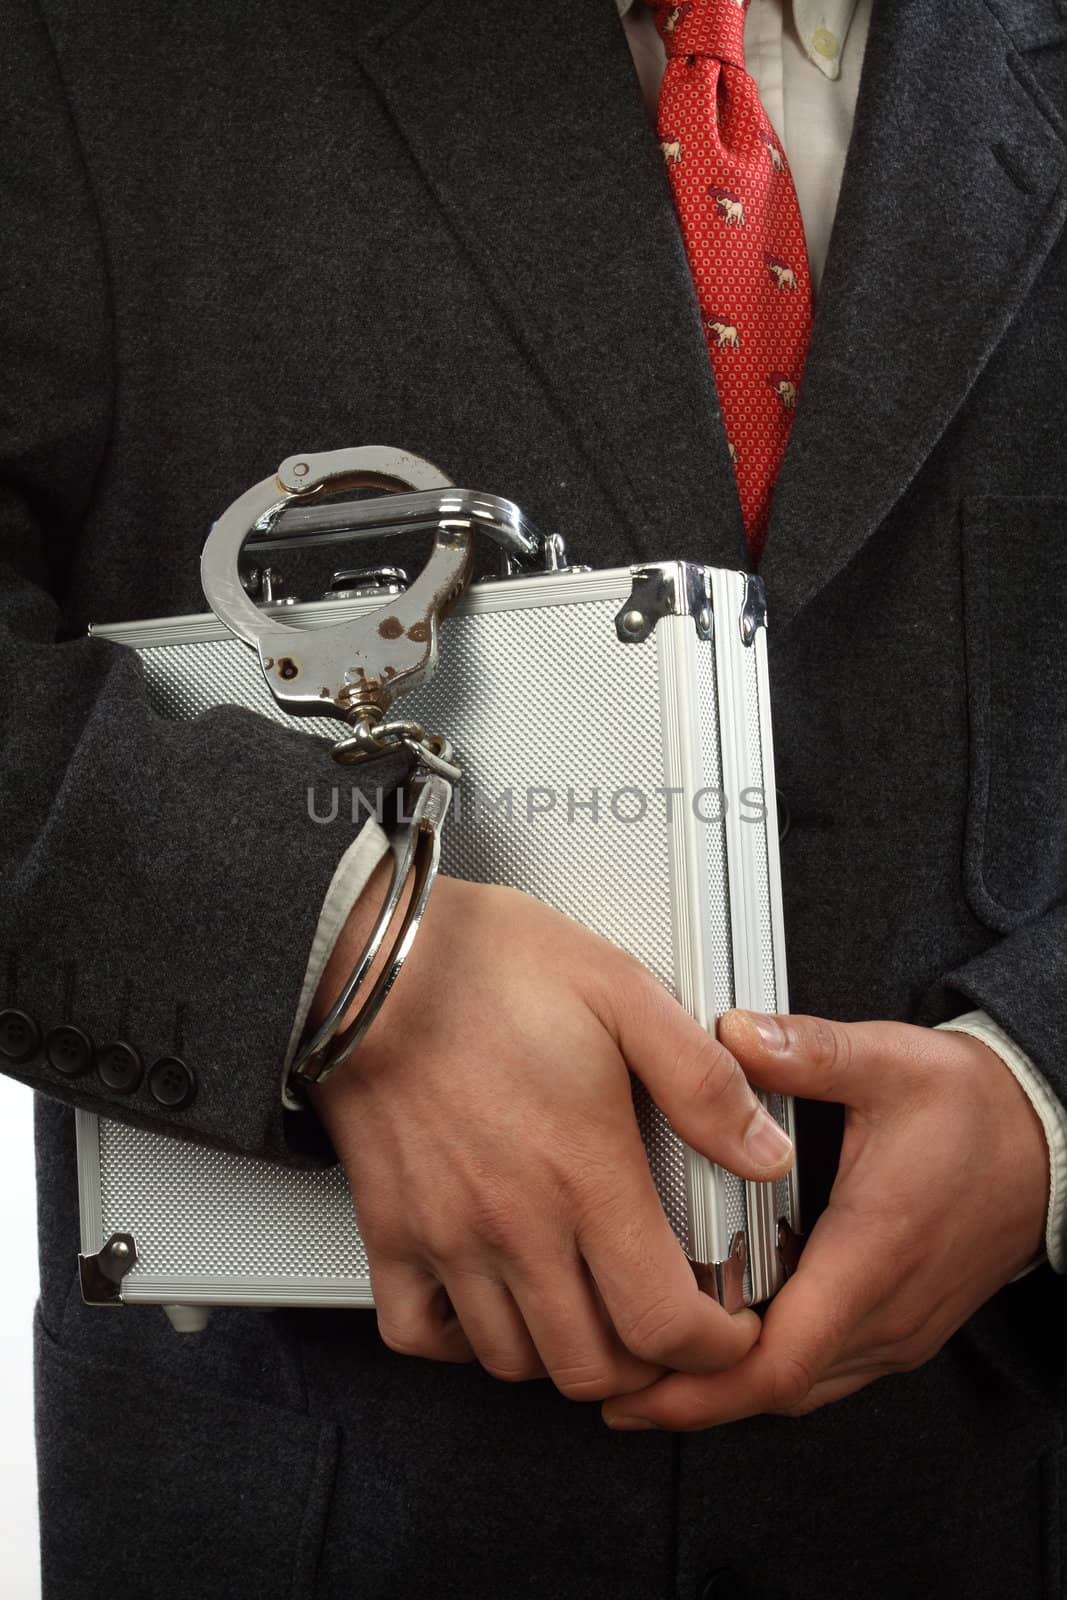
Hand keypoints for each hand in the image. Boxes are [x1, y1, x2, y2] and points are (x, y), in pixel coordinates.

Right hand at [307, 874, 794, 1400]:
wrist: (371, 959)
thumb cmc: (486, 966)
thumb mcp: (622, 993)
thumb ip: (702, 1081)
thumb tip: (765, 1150)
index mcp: (583, 1172)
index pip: (663, 1323)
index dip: (713, 1348)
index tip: (728, 1327)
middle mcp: (515, 1223)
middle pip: (592, 1365)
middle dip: (648, 1363)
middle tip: (668, 1324)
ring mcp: (446, 1236)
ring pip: (513, 1361)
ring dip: (564, 1354)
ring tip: (592, 1314)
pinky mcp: (390, 1229)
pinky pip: (419, 1334)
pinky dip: (463, 1342)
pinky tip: (495, 1303)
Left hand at [603, 1010, 1048, 1429]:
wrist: (1048, 1141)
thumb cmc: (973, 1109)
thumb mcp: (889, 1061)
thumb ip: (806, 1050)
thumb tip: (731, 1033)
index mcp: (873, 1253)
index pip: (782, 1358)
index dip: (702, 1384)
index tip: (636, 1384)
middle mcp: (886, 1311)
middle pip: (778, 1389)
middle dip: (692, 1399)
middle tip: (615, 1387)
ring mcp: (896, 1329)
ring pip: (801, 1390)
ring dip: (726, 1394)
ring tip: (650, 1376)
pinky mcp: (899, 1326)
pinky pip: (825, 1371)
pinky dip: (767, 1373)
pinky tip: (722, 1350)